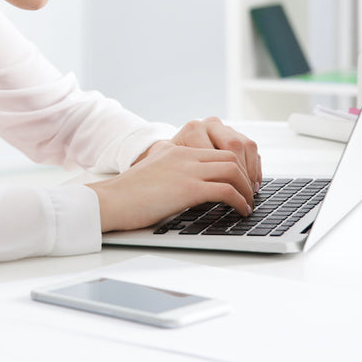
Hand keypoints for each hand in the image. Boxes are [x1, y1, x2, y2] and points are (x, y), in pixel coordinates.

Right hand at [86, 118, 260, 232]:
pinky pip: (225, 190)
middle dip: (246, 175)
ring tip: (248, 203)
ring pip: (232, 170)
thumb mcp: (153, 173)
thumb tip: (186, 188)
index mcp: (177, 151)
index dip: (236, 166)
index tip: (242, 182)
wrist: (110, 201)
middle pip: (230, 156)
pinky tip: (240, 210)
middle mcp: (184, 156)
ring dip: (246, 188)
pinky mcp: (187, 189)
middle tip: (251, 192)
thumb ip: (171, 172)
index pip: (217, 150)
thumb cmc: (126, 195)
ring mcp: (187, 171)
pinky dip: (239, 200)